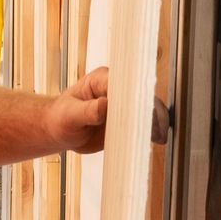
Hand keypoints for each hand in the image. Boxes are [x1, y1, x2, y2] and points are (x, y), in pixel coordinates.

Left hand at [53, 68, 168, 153]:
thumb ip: (87, 110)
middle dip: (151, 111)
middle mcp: (116, 89)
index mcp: (103, 80)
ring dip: (155, 121)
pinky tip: (158, 139)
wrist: (60, 130)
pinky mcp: (126, 119)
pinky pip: (141, 123)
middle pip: (141, 96)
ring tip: (160, 136)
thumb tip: (105, 105)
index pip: (125, 85)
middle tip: (156, 128)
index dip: (136, 96)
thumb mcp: (70, 115)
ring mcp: (123, 105)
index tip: (144, 110)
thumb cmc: (61, 118)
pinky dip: (150, 130)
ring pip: (146, 109)